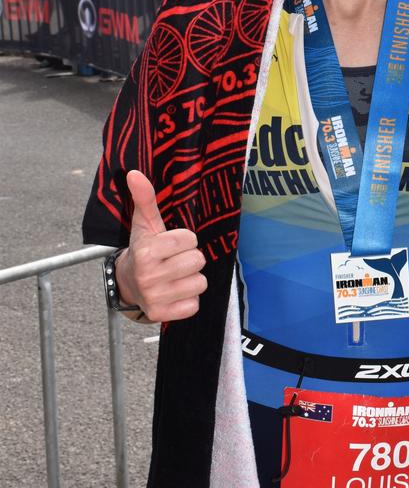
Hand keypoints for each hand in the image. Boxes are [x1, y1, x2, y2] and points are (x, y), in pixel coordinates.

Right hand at [115, 170, 206, 321]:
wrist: (127, 284)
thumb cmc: (143, 249)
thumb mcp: (145, 224)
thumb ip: (144, 198)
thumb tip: (134, 173)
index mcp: (147, 252)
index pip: (190, 239)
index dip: (184, 240)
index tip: (171, 244)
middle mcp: (148, 276)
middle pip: (198, 260)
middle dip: (189, 258)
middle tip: (173, 260)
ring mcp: (155, 298)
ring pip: (200, 282)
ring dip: (191, 279)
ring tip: (174, 276)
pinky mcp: (162, 315)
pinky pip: (194, 305)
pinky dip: (188, 299)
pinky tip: (174, 292)